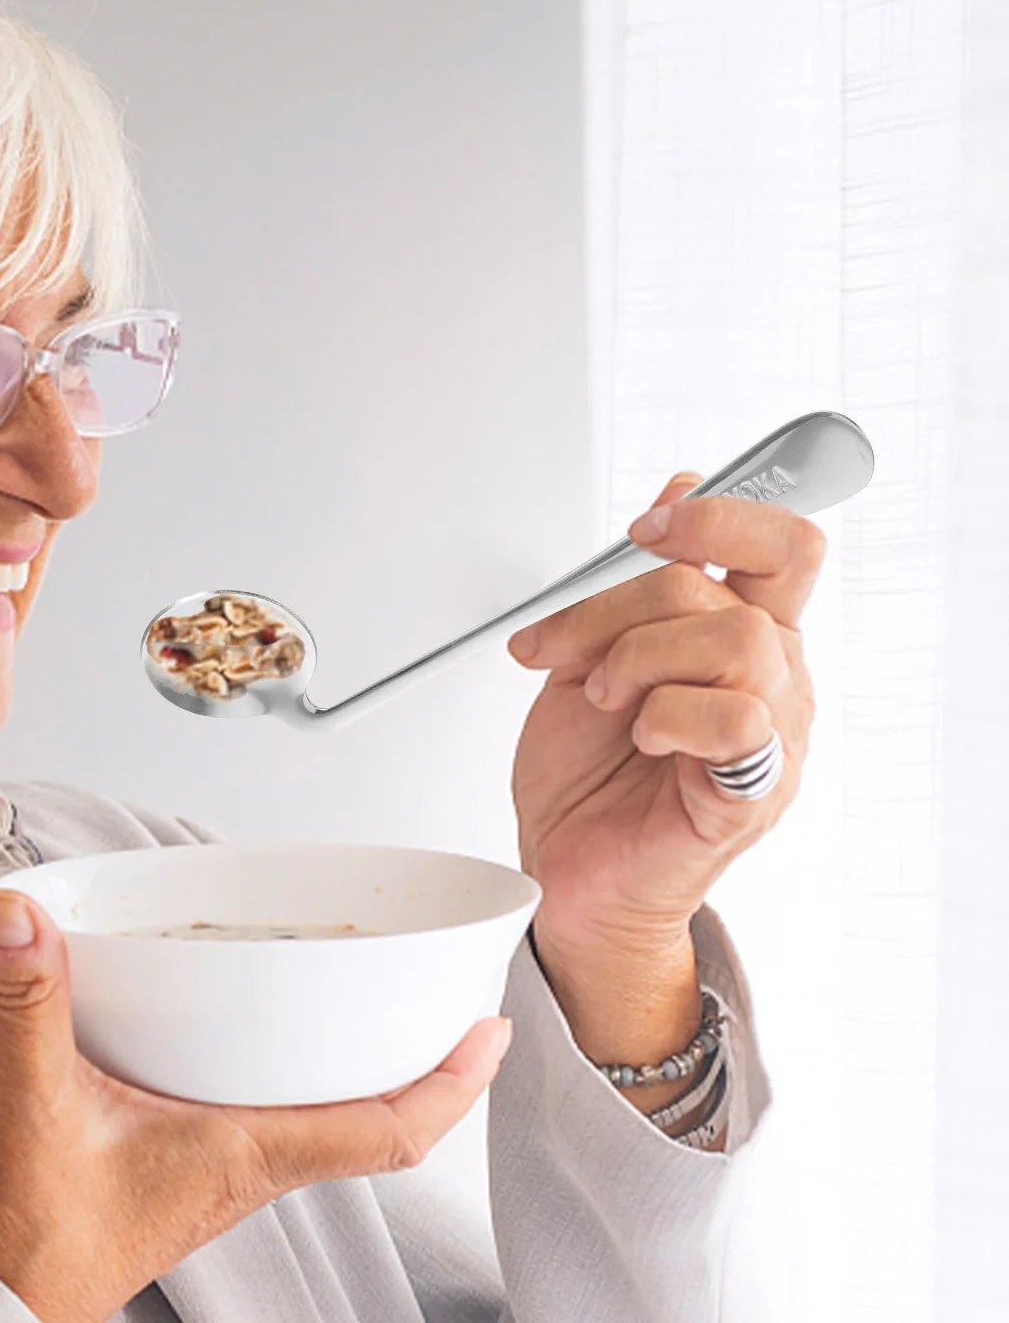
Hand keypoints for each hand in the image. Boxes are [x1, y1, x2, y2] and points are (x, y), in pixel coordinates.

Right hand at [0, 890, 512, 1322]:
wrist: (4, 1303)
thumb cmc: (39, 1237)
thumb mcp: (40, 1105)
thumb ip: (37, 1005)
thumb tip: (29, 918)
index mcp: (249, 1152)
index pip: (386, 1131)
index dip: (451, 1083)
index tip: (492, 1030)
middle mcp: (256, 1161)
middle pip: (378, 1120)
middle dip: (430, 1065)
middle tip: (458, 999)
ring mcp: (232, 1166)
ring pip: (334, 1117)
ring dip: (371, 1068)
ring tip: (389, 1002)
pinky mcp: (199, 1160)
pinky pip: (284, 1114)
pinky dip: (308, 1073)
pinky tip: (277, 1032)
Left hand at [505, 475, 822, 1061]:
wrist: (565, 865)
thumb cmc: (585, 771)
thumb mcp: (593, 649)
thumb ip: (638, 579)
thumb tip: (682, 486)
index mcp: (743, 636)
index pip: (786, 545)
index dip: (721, 515)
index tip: (647, 528)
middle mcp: (773, 680)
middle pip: (742, 585)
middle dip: (629, 601)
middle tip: (574, 648)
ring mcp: (772, 737)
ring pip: (738, 641)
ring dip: (640, 658)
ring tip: (604, 699)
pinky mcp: (752, 793)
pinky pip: (736, 719)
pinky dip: (665, 715)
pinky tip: (640, 736)